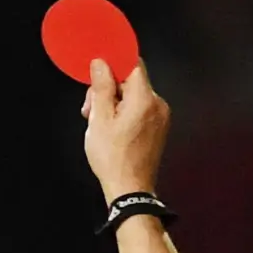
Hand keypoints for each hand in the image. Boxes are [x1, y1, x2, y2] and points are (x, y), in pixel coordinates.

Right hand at [82, 59, 169, 201]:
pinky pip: (141, 109)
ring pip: (135, 96)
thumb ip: (101, 88)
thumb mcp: (99, 120)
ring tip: (100, 124)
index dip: (113, 64)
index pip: (132, 64)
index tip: (97, 71)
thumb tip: (101, 64)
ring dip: (115, 103)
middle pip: (132, 82)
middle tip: (90, 109)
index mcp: (144, 99)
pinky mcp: (160, 127)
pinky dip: (126, 113)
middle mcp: (158, 104)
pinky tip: (113, 130)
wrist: (130, 189)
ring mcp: (161, 116)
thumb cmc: (113, 159)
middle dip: (109, 90)